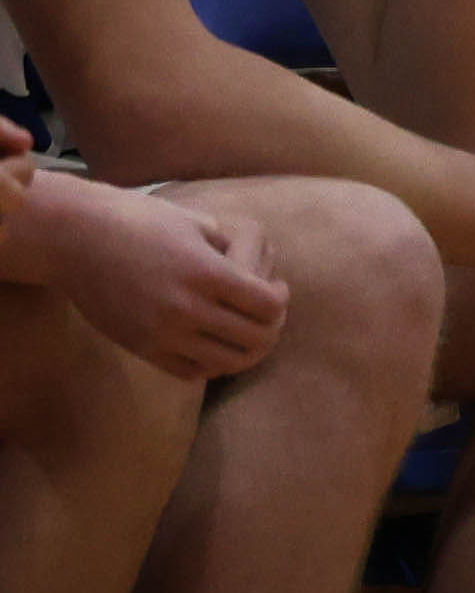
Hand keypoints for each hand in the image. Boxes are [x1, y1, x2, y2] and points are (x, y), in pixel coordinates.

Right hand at [35, 178, 281, 379]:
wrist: (75, 239)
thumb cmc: (139, 221)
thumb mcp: (198, 224)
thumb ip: (235, 252)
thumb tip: (264, 277)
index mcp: (207, 273)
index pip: (269, 307)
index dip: (281, 300)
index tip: (277, 288)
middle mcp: (187, 309)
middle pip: (257, 339)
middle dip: (272, 327)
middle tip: (269, 313)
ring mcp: (162, 334)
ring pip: (228, 363)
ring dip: (247, 350)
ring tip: (246, 331)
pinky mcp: (141, 348)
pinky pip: (192, 372)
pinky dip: (212, 363)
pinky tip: (213, 342)